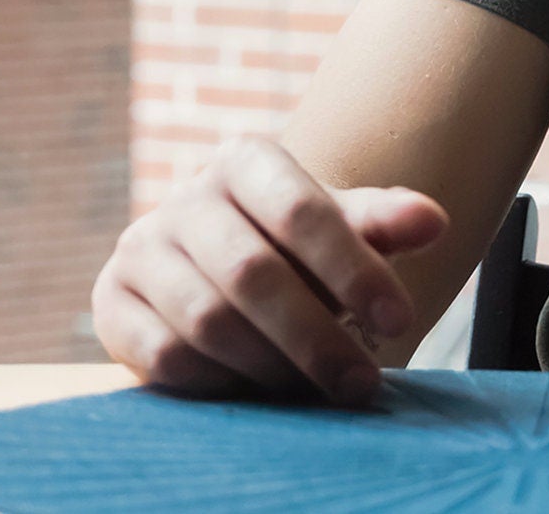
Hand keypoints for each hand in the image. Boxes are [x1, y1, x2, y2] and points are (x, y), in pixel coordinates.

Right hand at [91, 134, 448, 406]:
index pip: (302, 210)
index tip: (400, 319)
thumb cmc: (298, 244)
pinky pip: (162, 357)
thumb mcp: (344, 225)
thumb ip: (385, 221)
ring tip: (316, 389)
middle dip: (316, 335)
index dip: (353, 268)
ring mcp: (142, 246)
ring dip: (270, 365)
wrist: (223, 263)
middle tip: (362, 381)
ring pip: (207, 319)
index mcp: (247, 159)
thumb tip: (435, 221)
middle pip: (253, 272)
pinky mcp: (113, 301)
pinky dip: (217, 381)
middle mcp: (188, 196)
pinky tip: (257, 389)